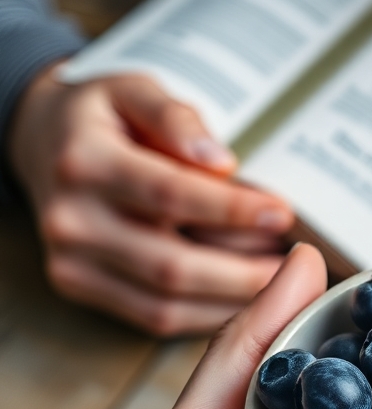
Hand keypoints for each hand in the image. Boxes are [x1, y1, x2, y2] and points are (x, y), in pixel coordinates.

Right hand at [6, 65, 294, 335]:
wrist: (41, 140)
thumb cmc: (104, 116)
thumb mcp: (136, 90)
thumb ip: (176, 118)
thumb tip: (220, 162)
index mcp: (84, 162)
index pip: (169, 193)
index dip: (232, 209)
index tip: (282, 213)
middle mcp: (71, 218)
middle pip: (170, 264)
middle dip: (243, 272)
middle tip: (294, 264)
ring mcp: (71, 261)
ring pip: (164, 303)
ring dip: (231, 300)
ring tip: (279, 281)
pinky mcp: (80, 286)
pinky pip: (153, 318)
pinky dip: (208, 315)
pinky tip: (246, 297)